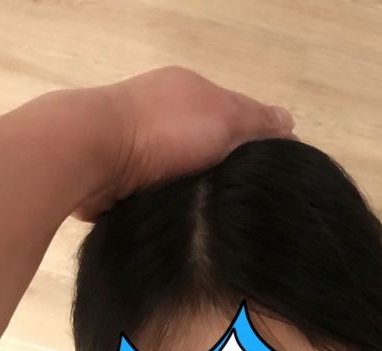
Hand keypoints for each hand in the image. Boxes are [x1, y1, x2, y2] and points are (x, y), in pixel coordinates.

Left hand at [74, 66, 294, 218]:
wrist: (91, 154)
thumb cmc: (164, 131)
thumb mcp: (223, 117)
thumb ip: (257, 121)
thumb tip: (290, 122)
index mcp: (189, 92)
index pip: (237, 117)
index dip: (259, 145)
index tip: (276, 177)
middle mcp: (164, 116)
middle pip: (211, 149)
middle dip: (229, 173)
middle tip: (251, 205)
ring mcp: (140, 148)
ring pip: (186, 176)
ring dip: (200, 194)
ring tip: (223, 222)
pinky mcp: (122, 181)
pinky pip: (160, 197)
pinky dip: (173, 208)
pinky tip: (188, 227)